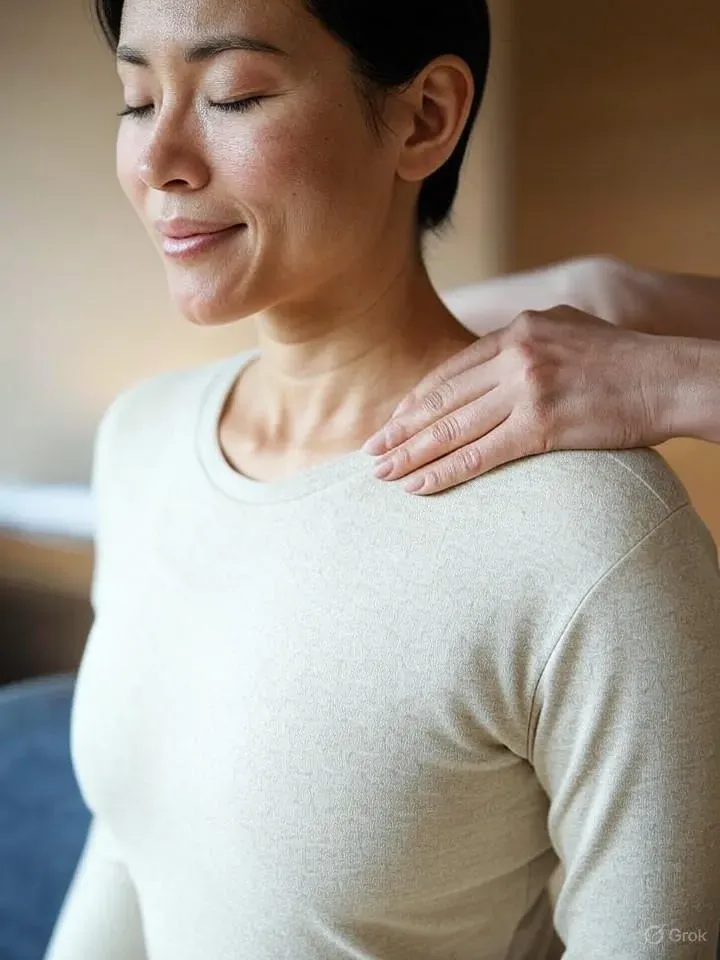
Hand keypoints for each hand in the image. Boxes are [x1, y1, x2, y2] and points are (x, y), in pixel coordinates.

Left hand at [363, 306, 675, 494]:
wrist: (672, 377)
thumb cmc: (624, 362)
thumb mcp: (567, 331)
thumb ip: (525, 342)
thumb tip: (491, 359)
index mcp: (517, 330)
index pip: (450, 372)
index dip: (415, 401)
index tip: (391, 422)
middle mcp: (515, 354)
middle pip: (442, 399)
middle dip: (400, 430)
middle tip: (369, 452)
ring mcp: (527, 387)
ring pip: (453, 428)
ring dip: (411, 454)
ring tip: (381, 473)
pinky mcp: (543, 423)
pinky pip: (481, 453)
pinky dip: (445, 471)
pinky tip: (420, 485)